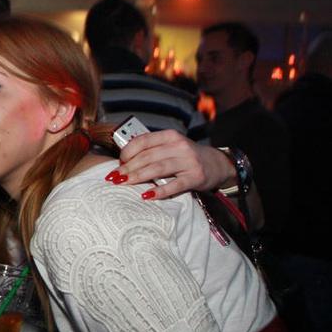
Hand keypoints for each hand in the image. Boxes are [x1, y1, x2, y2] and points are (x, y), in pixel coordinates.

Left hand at [115, 130, 233, 199]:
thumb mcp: (170, 146)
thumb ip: (151, 150)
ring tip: (123, 183)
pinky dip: (159, 191)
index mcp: (170, 136)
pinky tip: (147, 195)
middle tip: (115, 177)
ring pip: (157, 169)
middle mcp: (179, 146)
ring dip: (137, 176)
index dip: (127, 152)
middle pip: (147, 156)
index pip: (143, 141)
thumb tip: (123, 161)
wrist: (217, 164)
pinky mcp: (195, 177)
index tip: (118, 162)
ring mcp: (188, 162)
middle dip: (128, 167)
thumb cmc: (186, 157)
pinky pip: (174, 185)